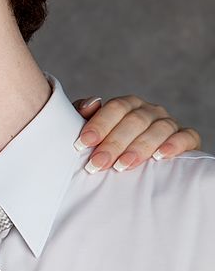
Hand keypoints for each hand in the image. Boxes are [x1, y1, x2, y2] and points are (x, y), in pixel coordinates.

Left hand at [72, 95, 200, 172]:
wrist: (134, 162)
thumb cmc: (108, 145)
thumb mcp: (93, 131)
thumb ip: (84, 115)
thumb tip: (90, 105)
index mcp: (127, 105)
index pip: (116, 108)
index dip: (99, 124)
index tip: (83, 143)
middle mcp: (149, 110)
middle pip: (134, 121)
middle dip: (114, 143)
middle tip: (98, 163)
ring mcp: (168, 123)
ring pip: (158, 129)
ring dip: (139, 148)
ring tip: (122, 165)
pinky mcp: (187, 138)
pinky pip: (186, 136)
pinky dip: (174, 145)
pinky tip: (159, 156)